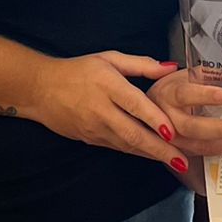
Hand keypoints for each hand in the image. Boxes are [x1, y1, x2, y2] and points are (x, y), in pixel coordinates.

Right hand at [26, 52, 188, 174]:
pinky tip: (155, 156)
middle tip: (181, 160)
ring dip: (151, 155)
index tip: (171, 131)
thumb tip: (170, 67)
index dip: (153, 118)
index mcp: (107, 84)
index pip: (133, 104)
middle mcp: (101, 109)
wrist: (41, 90)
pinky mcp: (91, 140)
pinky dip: (138, 153)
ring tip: (175, 163)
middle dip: (158, 149)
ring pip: (127, 145)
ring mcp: (95, 128)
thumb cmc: (78, 71)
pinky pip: (119, 147)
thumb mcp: (109, 59)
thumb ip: (141, 64)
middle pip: (132, 132)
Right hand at [148, 69, 221, 156]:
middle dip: (220, 129)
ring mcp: (172, 140)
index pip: (184, 94)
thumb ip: (212, 72)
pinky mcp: (182, 151)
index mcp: (167, 94)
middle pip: (192, 127)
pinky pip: (206, 154)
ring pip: (200, 146)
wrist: (147, 111)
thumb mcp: (184, 76)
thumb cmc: (170, 90)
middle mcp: (166, 119)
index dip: (204, 95)